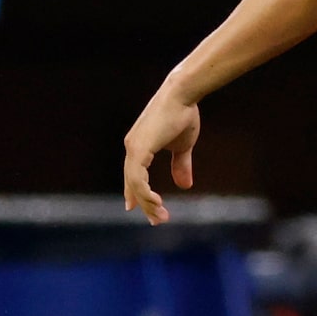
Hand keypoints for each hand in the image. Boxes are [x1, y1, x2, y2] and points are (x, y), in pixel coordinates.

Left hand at [123, 85, 201, 223]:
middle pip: (133, 183)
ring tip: (160, 216)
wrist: (182, 94)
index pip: (133, 175)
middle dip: (144, 204)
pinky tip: (156, 203)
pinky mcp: (138, 149)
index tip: (135, 209)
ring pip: (134, 184)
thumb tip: (185, 185)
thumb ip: (180, 165)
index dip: (134, 193)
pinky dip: (145, 193)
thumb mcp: (182, 145)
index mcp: (139, 146)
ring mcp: (133, 148)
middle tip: (157, 220)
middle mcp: (132, 147)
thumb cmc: (183, 114)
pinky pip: (137, 179)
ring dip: (147, 203)